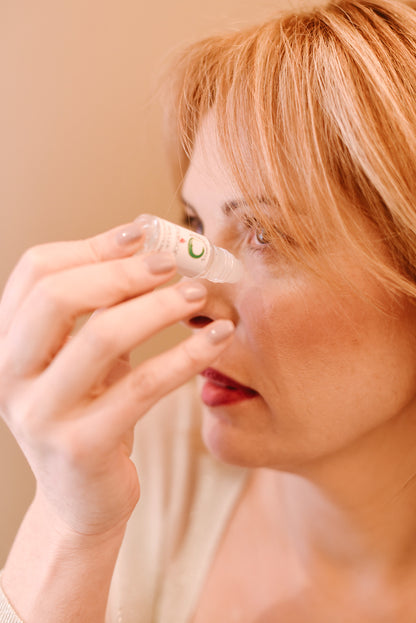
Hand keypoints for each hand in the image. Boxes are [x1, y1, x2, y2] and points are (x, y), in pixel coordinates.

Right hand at [0, 221, 233, 536]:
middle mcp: (9, 375)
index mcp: (7, 342)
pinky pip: (141, 387)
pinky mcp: (80, 446)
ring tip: (199, 294)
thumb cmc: (90, 412)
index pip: (36, 271)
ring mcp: (39, 413)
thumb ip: (103, 304)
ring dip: (159, 307)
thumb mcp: (87, 355)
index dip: (92, 245)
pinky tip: (217, 339)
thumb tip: (145, 242)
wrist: (82, 497)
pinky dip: (184, 356)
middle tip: (174, 262)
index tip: (143, 232)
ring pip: (101, 337)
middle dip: (122, 271)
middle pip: (58, 296)